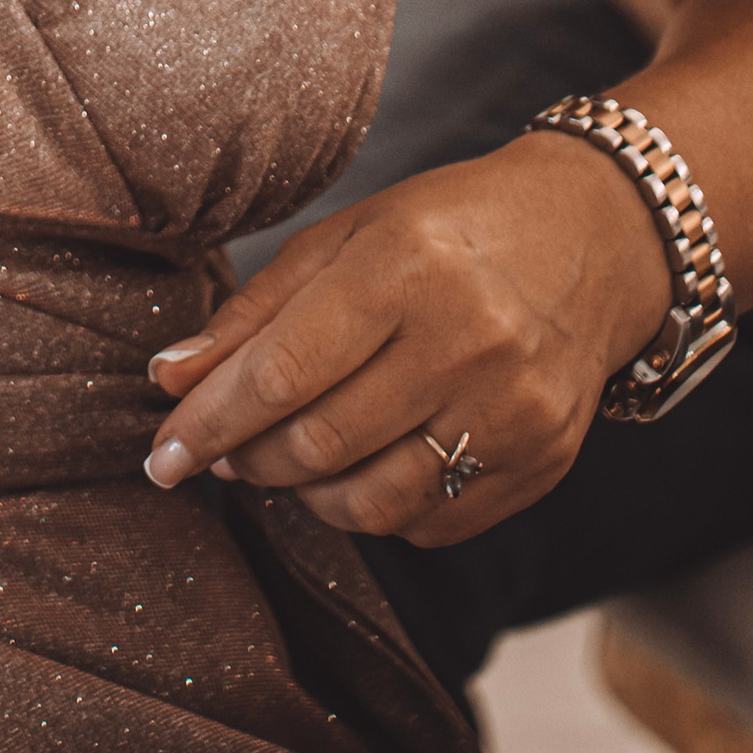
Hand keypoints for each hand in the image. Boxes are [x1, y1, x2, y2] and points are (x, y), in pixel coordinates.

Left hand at [139, 135, 674, 546]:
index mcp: (404, 268)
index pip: (281, 373)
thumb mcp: (345, 237)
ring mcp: (512, 411)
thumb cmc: (448, 229)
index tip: (159, 455)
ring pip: (371, 502)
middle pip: (318, 444)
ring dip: (303, 495)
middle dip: (246, 459)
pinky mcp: (541, 462)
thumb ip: (255, 313)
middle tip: (218, 451)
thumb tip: (171, 380)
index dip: (207, 422)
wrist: (593, 239)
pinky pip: (429, 523)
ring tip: (282, 461)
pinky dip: (373, 509)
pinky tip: (357, 469)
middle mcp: (465, 342)